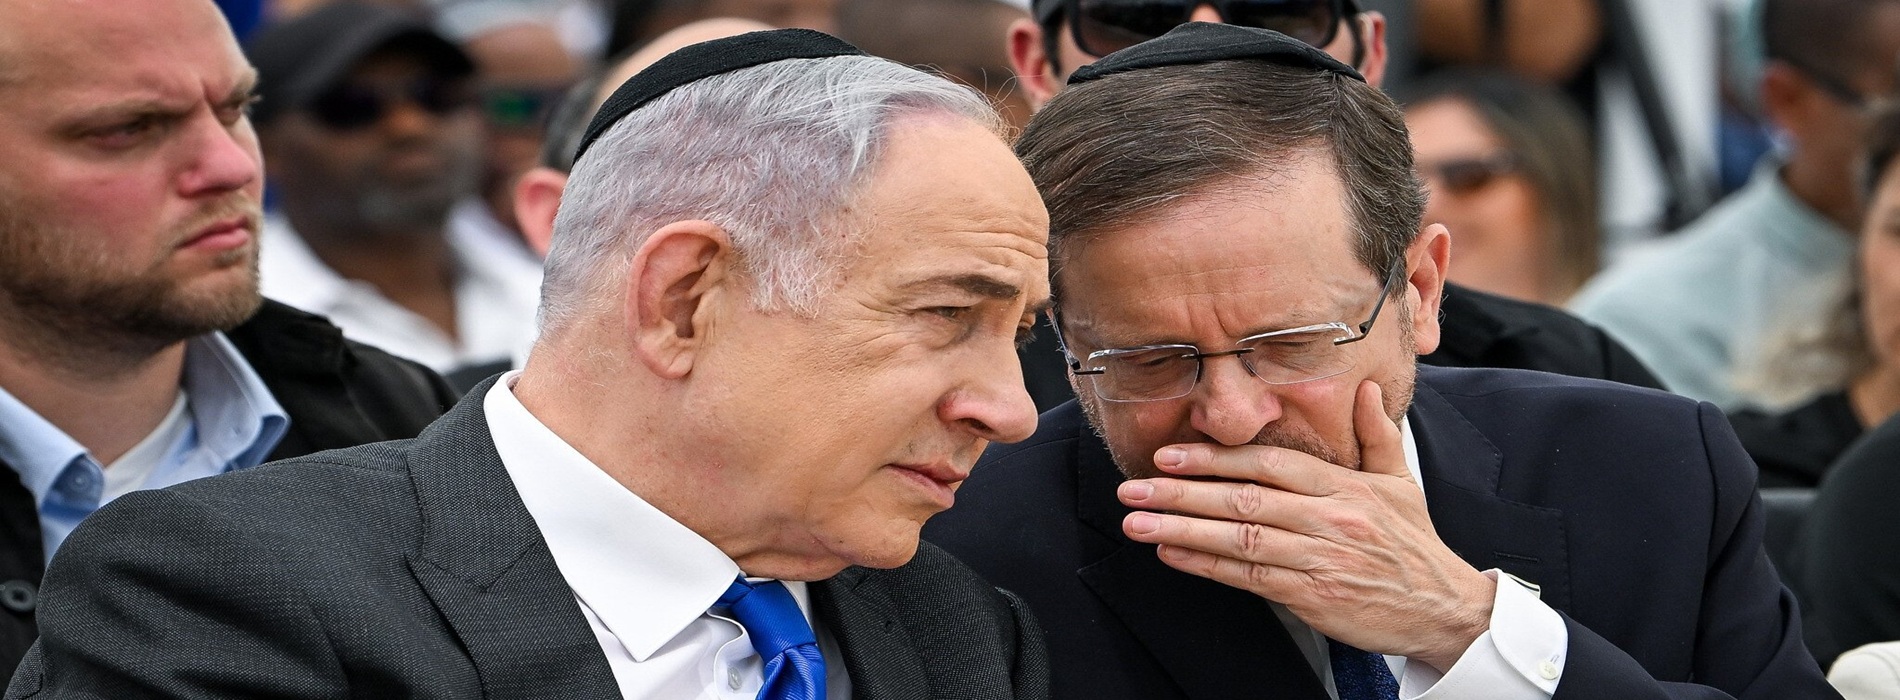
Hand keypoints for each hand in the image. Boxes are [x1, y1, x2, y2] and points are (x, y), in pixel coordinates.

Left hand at [1117, 381, 1494, 671]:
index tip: (1169, 454)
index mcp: (1344, 486)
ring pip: (1240, 540)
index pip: (1270, 463)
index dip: (1216, 457)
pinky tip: (1172, 556)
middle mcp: (1328, 519)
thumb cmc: (1414, 545)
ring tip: (1137, 524)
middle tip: (1132, 489)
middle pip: (1244, 500)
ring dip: (1182, 532)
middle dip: (1181, 493)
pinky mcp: (1314, 596)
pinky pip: (1251, 578)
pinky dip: (1207, 567)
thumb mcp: (1401, 482)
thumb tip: (1367, 388)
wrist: (1445, 609)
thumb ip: (1376, 435)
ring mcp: (1320, 559)